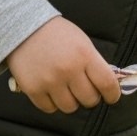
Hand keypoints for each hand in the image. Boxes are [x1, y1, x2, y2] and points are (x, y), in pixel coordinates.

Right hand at [6, 17, 120, 113]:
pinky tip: (50, 89)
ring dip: (71, 100)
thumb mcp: (82, 42)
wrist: (24, 27)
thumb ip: (94, 63)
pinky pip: (50, 109)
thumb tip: (107, 86)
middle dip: (89, 96)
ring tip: (65, 88)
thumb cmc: (57, 34)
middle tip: (83, 89)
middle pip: (89, 100)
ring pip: (70, 107)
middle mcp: (69, 70)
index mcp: (85, 55)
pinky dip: (52, 102)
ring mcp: (50, 81)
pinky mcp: (33, 89)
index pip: (107, 84)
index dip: (112, 94)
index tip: (111, 97)